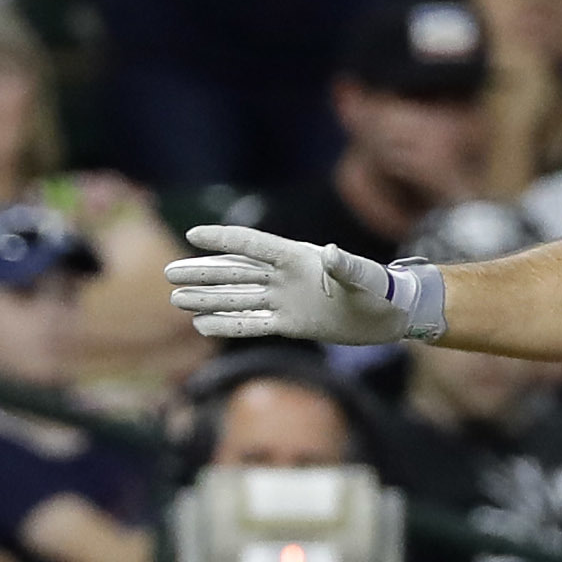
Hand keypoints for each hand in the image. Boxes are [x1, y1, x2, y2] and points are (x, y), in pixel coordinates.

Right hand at [167, 220, 435, 346]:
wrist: (391, 315)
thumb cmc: (382, 290)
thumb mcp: (367, 278)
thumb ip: (348, 266)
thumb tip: (333, 253)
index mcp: (299, 257)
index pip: (253, 245)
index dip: (224, 240)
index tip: (193, 235)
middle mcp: (287, 276)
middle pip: (236, 271)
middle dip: (203, 272)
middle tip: (170, 273)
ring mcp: (287, 299)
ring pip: (239, 297)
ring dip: (209, 298)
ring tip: (177, 300)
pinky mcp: (292, 323)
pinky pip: (253, 323)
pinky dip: (229, 324)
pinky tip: (204, 326)